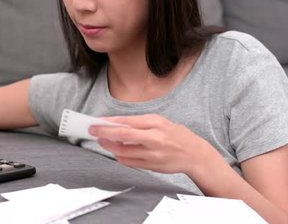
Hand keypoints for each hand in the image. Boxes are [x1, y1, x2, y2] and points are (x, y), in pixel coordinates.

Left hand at [89, 114, 215, 174]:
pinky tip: (116, 152)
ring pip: (124, 151)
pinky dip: (120, 157)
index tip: (97, 121)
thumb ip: (140, 123)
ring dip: (110, 147)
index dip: (109, 122)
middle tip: (93, 131)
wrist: (194, 155)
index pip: (127, 122)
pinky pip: (130, 162)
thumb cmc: (176, 136)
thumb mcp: (160, 122)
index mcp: (156, 123)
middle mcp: (154, 138)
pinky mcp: (152, 166)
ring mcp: (153, 154)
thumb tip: (117, 123)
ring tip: (102, 142)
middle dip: (105, 133)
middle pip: (123, 136)